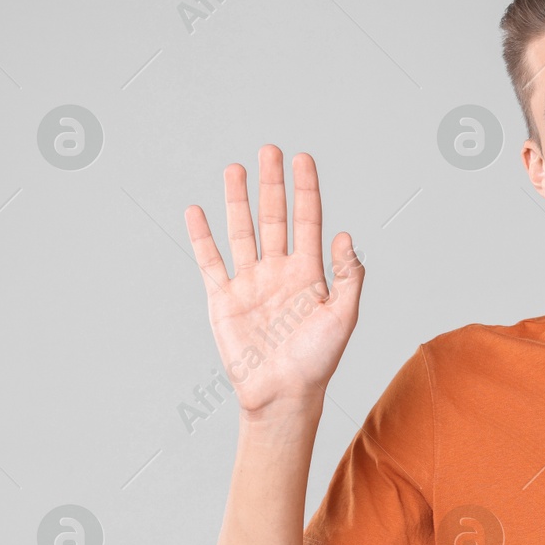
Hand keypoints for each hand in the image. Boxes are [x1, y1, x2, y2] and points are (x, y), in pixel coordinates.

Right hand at [183, 145, 363, 418]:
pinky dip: (202, 237)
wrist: (283, 395)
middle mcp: (279, 272)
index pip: (308, 221)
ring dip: (238, 200)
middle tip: (269, 149)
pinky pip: (210, 262)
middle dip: (272, 184)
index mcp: (309, 273)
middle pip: (273, 217)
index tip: (302, 159)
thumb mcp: (343, 318)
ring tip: (235, 168)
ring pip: (242, 231)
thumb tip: (345, 236)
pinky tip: (197, 211)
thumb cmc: (317, 362)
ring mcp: (250, 283)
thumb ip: (347, 277)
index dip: (305, 190)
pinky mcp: (223, 299)